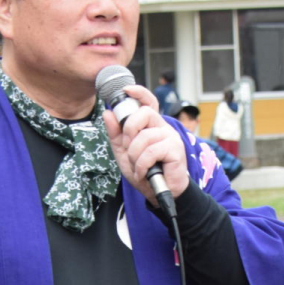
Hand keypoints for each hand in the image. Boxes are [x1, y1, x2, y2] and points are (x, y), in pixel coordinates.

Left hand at [102, 84, 188, 203]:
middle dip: (130, 131)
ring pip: (144, 137)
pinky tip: (143, 173)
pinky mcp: (175, 150)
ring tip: (137, 168)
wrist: (159, 194)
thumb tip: (108, 113)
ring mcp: (171, 138)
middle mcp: (163, 128)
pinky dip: (142, 165)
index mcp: (151, 126)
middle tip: (128, 148)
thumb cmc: (145, 172)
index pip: (148, 102)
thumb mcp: (124, 153)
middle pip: (144, 113)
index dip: (139, 92)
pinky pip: (151, 151)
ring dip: (134, 156)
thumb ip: (116, 134)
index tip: (127, 90)